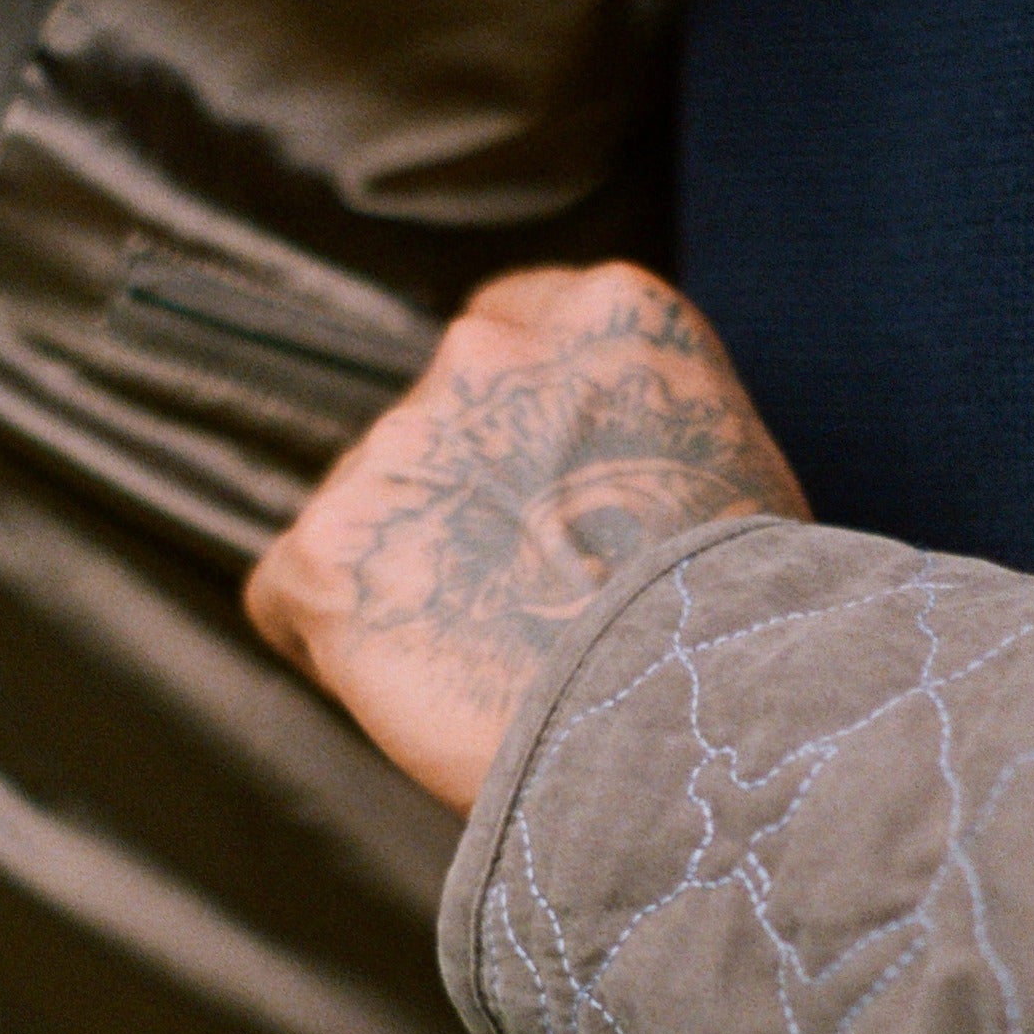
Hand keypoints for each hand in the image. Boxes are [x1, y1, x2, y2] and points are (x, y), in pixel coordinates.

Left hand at [245, 262, 808, 812]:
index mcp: (607, 313)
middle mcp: (487, 350)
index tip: (542, 503)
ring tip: (486, 664)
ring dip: (410, 578)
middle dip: (461, 506)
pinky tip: (413, 692)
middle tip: (521, 603)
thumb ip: (642, 432)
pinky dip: (335, 648)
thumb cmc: (741, 624)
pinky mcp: (329, 551)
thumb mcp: (733, 470)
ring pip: (372, 515)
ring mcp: (398, 446)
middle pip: (433, 427)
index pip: (512, 332)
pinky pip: (292, 596)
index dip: (521, 431)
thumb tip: (598, 480)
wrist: (695, 720)